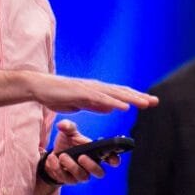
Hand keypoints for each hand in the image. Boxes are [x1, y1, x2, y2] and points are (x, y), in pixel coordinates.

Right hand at [32, 73, 157, 114]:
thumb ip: (96, 105)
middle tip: (155, 101)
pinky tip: (124, 107)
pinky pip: (101, 99)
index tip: (148, 102)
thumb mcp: (81, 103)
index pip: (120, 94)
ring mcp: (90, 89)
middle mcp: (96, 87)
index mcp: (97, 91)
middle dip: (138, 97)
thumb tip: (111, 107)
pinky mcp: (82, 93)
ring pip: (115, 94)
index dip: (134, 98)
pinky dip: (114, 102)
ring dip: (131, 98)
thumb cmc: (58, 95)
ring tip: (145, 103)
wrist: (40, 88)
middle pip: (122, 92)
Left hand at [40, 120, 118, 184]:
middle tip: (81, 156)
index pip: (111, 159)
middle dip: (91, 165)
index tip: (113, 160)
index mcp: (96, 153)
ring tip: (62, 155)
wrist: (52, 156)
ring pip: (83, 177)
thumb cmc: (66, 143)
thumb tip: (63, 124)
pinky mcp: (69, 180)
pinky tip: (53, 158)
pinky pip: (66, 178)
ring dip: (72, 166)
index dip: (114, 160)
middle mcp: (91, 166)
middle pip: (100, 173)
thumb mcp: (68, 133)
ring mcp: (81, 175)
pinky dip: (58, 168)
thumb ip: (68, 126)